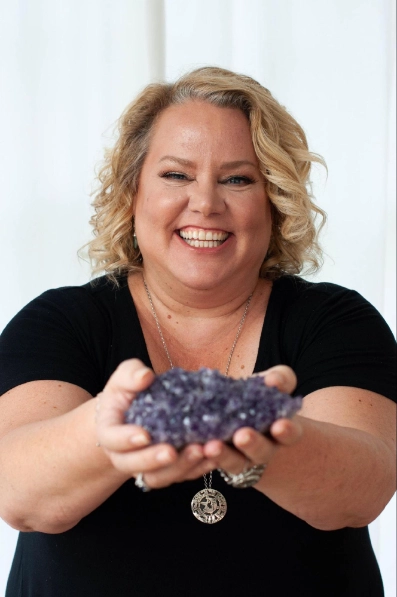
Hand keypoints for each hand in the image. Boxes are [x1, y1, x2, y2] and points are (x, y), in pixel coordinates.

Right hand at [95, 359, 216, 487]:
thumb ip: (130, 375)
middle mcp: (124, 455)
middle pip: (134, 465)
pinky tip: (213, 456)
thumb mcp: (125, 378)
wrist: (139, 410)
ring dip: (181, 467)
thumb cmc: (129, 391)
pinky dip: (198, 468)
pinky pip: (182, 475)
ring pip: (159, 477)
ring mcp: (147, 466)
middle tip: (172, 452)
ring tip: (201, 451)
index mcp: (110, 432)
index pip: (112, 439)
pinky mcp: (169, 469)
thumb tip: (145, 376)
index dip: (126, 440)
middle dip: (153, 461)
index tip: (144, 435)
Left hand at [202, 365, 302, 480]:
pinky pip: (209, 462)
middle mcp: (263, 449)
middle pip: (261, 452)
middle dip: (253, 444)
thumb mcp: (272, 384)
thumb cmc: (259, 396)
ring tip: (211, 446)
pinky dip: (200, 456)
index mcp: (280, 431)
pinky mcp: (216, 458)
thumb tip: (274, 381)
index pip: (290, 434)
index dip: (287, 432)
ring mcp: (240, 457)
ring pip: (234, 462)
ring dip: (222, 455)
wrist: (235, 411)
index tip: (280, 425)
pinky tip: (193, 447)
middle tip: (243, 436)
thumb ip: (279, 379)